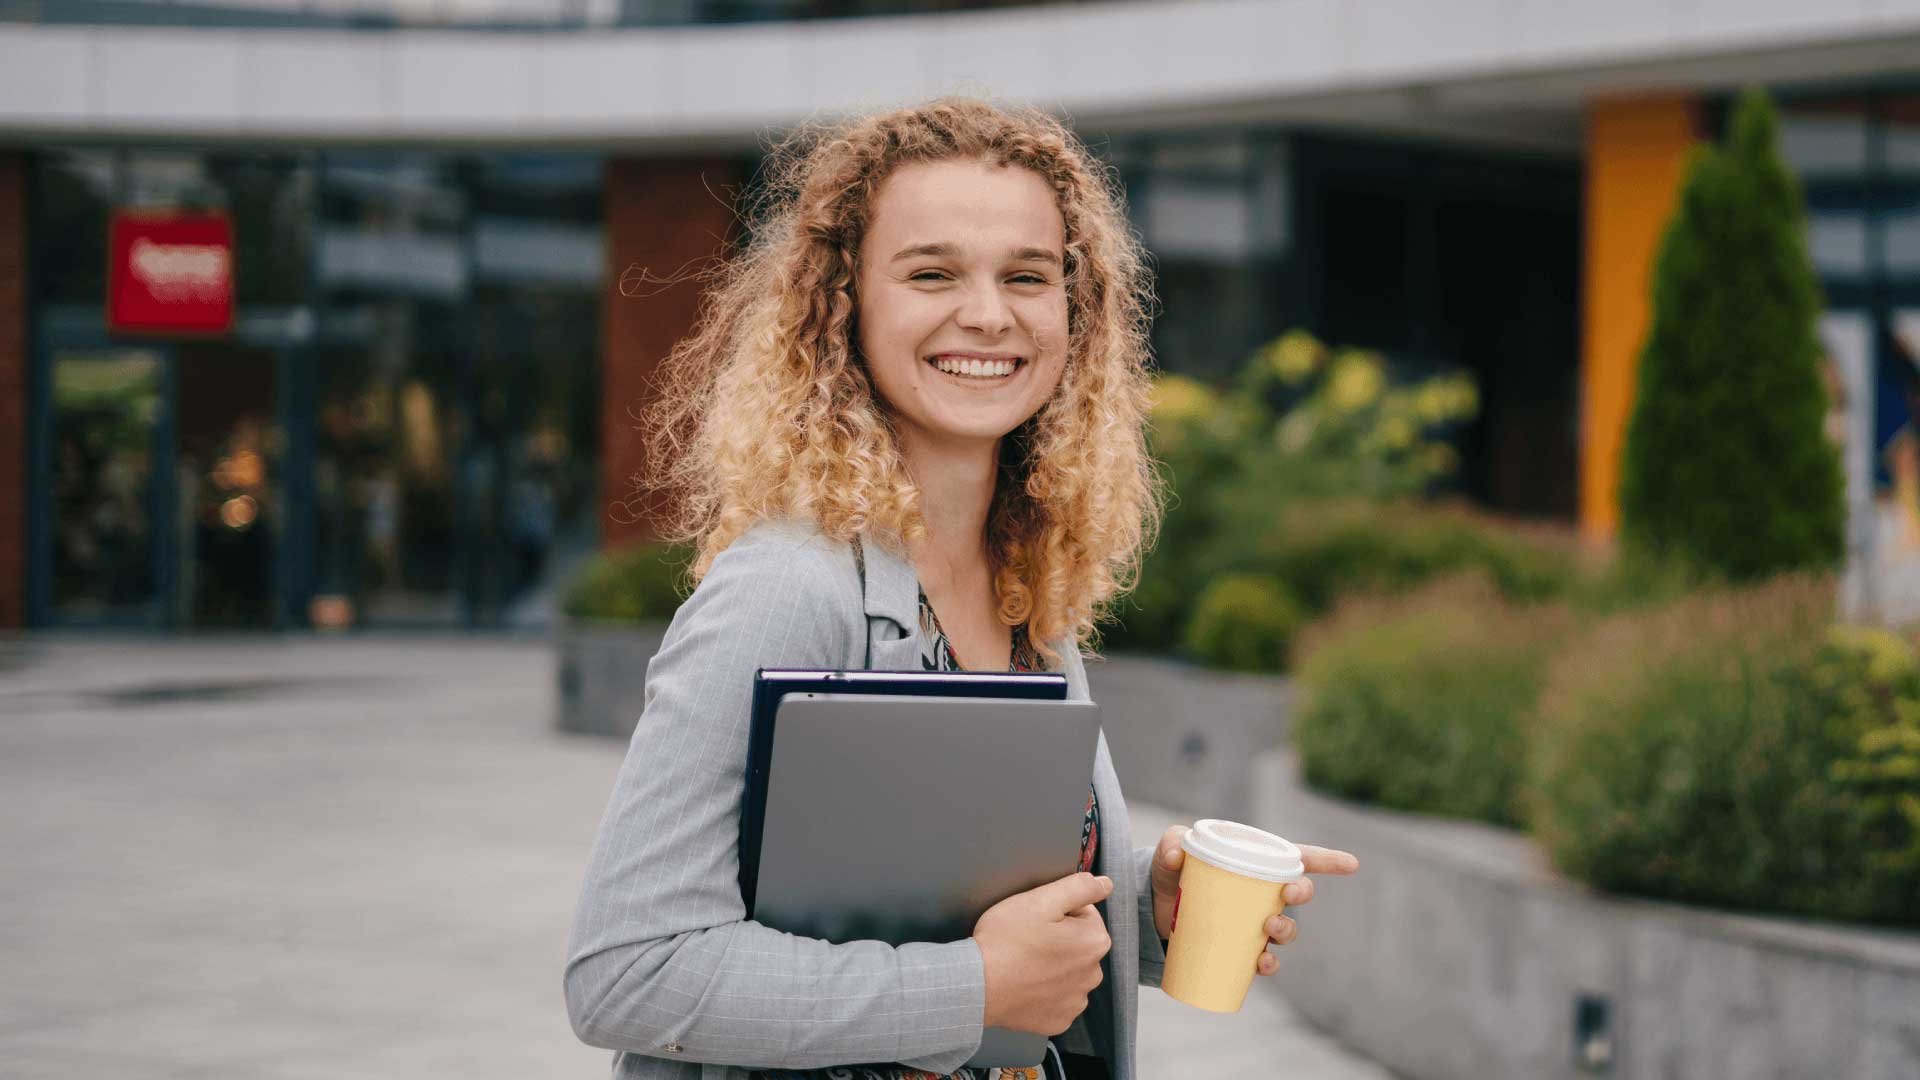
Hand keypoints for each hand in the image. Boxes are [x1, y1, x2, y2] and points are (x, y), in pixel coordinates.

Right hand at [973, 871, 1112, 1035]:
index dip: (1058, 910)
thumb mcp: (1040, 899)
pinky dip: (1043, 990)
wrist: (976, 985)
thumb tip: (1105, 884)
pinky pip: (1056, 998)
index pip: (1084, 913)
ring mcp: (1075, 1001)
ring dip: (1052, 964)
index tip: (1037, 918)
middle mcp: (1092, 974)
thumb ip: (1079, 887)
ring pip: (1068, 971)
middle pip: (1078, 943)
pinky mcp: (1058, 1020)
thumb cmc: (1005, 941)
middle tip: (1027, 938)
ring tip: (1023, 961)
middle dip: (1058, 938)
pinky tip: (1024, 982)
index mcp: (1094, 941)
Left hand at [1149, 825, 1358, 976]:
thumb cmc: (1171, 870)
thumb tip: (1176, 857)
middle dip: (1302, 893)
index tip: (1352, 864)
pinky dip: (1268, 965)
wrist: (1154, 906)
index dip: (1328, 860)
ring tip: (1269, 930)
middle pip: (1297, 893)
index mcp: (1255, 862)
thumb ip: (1171, 844)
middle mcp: (1262, 893)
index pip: (1298, 858)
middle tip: (1288, 894)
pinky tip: (1263, 964)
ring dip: (1286, 930)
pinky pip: (1264, 960)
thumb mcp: (1169, 851)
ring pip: (1285, 929)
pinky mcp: (1240, 946)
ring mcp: (1253, 921)